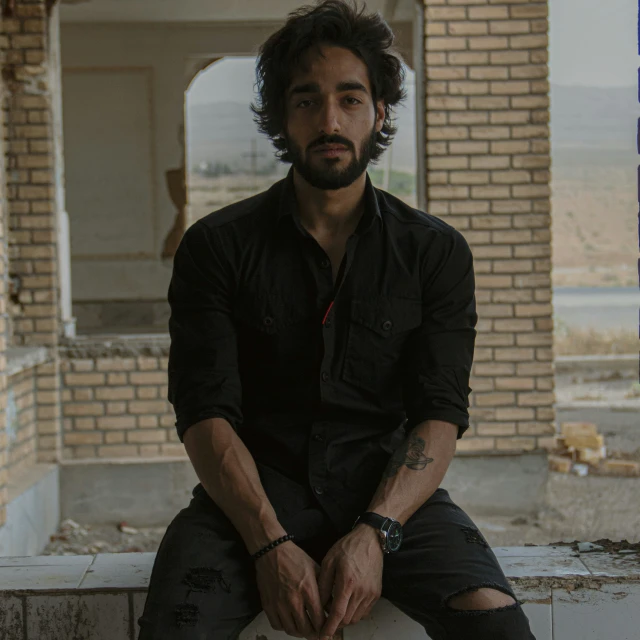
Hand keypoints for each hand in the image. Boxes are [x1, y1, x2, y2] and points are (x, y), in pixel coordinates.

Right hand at [255, 540, 324, 638]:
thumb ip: (324, 589)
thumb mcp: (315, 569)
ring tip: (304, 629)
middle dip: (313, 634)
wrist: (272, 551)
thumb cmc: (295, 558)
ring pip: (291, 630)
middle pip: (305, 629)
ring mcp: (279, 604)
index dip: (324, 628)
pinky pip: (277, 625)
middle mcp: (293, 600)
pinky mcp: (268, 605)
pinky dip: (284, 627)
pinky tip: (290, 622)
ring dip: (299, 632)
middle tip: (316, 633)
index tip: (327, 629)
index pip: (319, 620)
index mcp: (308, 591)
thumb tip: (331, 605)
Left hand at [317, 524, 383, 638]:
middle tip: (326, 617)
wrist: (371, 539)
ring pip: (356, 618)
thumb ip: (323, 584)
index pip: (338, 613)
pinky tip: (348, 603)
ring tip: (337, 608)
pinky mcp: (377, 593)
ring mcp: (371, 593)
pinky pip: (365, 612)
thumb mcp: (329, 561)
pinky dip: (355, 613)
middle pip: (347, 619)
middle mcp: (361, 591)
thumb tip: (319, 603)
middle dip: (335, 623)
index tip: (323, 636)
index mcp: (347, 582)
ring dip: (345, 618)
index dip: (329, 627)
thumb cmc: (348, 547)